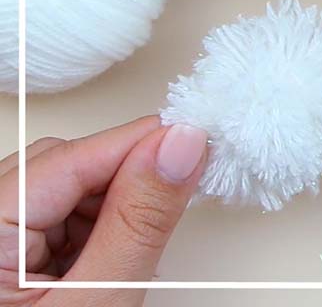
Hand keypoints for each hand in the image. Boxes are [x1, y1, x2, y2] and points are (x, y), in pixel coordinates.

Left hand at [0, 116, 206, 305]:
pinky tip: (114, 259)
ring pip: (64, 192)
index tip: (194, 140)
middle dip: (123, 180)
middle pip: (62, 167)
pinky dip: (98, 232)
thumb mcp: (100, 299)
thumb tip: (181, 147)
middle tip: (177, 193)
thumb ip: (139, 221)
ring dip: (112, 210)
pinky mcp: (9, 262)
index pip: (67, 158)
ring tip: (134, 251)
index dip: (138, 144)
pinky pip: (57, 221)